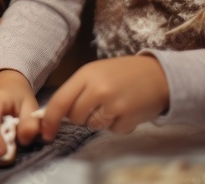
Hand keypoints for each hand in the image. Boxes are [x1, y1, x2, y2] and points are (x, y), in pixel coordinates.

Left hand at [39, 55, 167, 139]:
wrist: (159, 75)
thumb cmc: (124, 73)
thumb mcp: (96, 72)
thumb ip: (77, 89)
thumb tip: (54, 112)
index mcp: (87, 74)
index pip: (60, 101)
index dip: (49, 119)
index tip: (45, 132)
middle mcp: (98, 89)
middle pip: (74, 117)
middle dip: (80, 116)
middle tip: (95, 105)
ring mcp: (113, 104)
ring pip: (92, 125)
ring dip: (99, 120)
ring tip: (113, 104)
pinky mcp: (127, 118)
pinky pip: (111, 130)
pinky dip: (117, 125)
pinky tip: (126, 110)